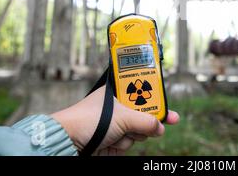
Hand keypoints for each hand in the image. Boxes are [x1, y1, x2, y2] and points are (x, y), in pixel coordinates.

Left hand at [51, 86, 178, 155]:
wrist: (68, 142)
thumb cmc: (89, 120)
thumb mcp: (123, 117)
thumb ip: (146, 121)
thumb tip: (161, 127)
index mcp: (117, 93)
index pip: (141, 92)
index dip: (156, 99)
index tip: (169, 106)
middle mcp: (117, 108)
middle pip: (143, 114)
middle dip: (149, 120)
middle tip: (168, 120)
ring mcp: (115, 126)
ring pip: (138, 131)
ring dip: (132, 135)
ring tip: (118, 133)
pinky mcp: (113, 142)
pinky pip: (128, 143)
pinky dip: (122, 145)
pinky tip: (111, 142)